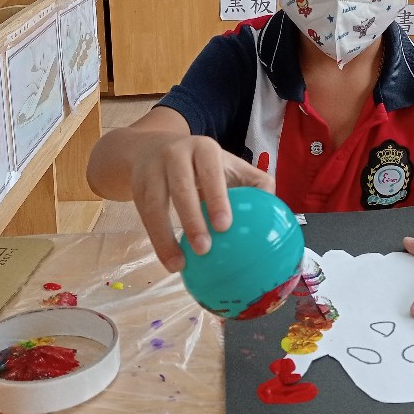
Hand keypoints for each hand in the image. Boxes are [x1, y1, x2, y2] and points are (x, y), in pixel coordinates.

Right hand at [133, 134, 273, 272]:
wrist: (150, 148)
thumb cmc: (200, 163)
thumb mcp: (226, 163)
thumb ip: (253, 182)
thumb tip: (276, 210)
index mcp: (204, 148)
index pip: (210, 171)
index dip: (216, 197)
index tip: (225, 226)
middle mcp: (175, 154)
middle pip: (181, 187)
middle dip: (192, 218)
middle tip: (205, 248)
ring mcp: (152, 170)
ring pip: (156, 204)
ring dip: (166, 236)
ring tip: (180, 264)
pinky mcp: (137, 188)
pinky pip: (144, 216)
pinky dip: (157, 240)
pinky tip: (170, 262)